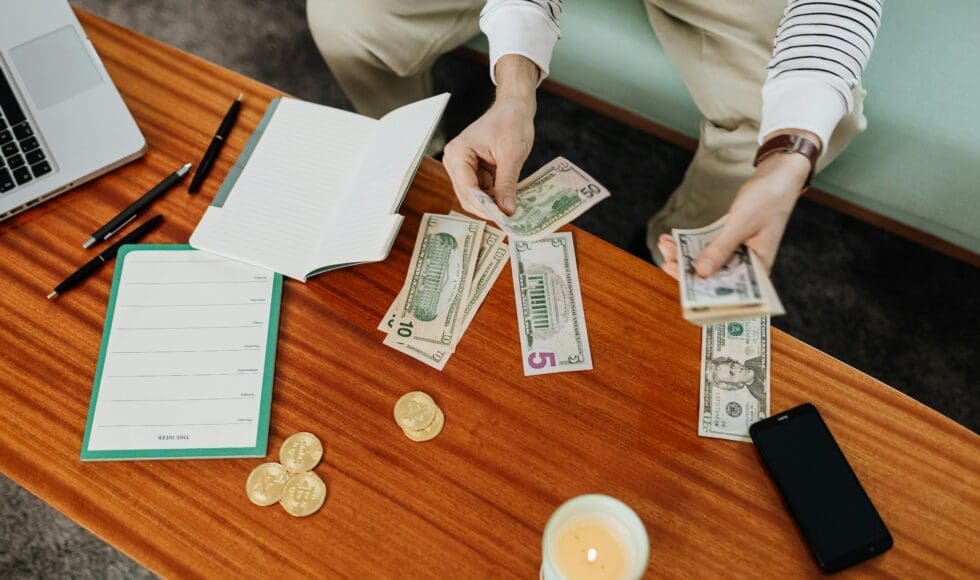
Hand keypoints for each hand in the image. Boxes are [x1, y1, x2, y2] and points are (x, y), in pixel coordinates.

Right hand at [443, 55, 538, 217]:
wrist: (514, 107)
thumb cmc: (511, 123)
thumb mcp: (511, 155)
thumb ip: (507, 184)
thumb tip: (507, 211)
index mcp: (458, 153)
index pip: (468, 188)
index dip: (485, 207)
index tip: (503, 220)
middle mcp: (454, 161)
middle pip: (467, 196)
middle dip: (487, 208)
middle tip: (509, 221)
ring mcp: (462, 167)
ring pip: (474, 196)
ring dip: (492, 204)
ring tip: (512, 211)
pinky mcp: (473, 170)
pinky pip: (481, 190)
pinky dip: (494, 196)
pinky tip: (508, 200)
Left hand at [658, 132, 814, 278]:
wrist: (779, 175)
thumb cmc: (769, 198)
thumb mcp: (741, 224)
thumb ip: (721, 248)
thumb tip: (701, 272)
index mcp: (759, 269)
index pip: (728, 288)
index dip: (702, 289)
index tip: (680, 280)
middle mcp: (748, 266)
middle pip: (714, 277)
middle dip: (687, 270)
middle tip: (667, 259)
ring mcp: (738, 254)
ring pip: (707, 262)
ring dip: (685, 255)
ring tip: (665, 245)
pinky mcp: (730, 241)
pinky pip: (708, 247)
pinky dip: (691, 244)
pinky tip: (673, 239)